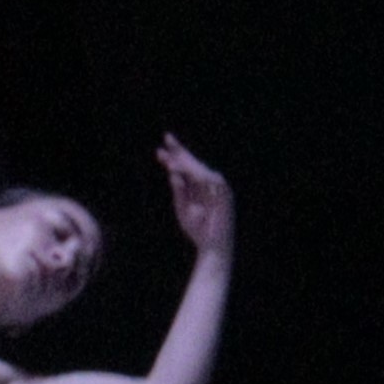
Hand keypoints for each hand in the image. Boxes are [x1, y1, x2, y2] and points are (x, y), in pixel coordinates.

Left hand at [157, 135, 233, 258]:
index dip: (174, 157)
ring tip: (169, 160)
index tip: (159, 150)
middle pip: (193, 164)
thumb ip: (178, 191)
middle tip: (166, 137)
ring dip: (185, 164)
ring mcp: (217, 189)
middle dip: (180, 151)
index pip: (185, 168)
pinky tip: (182, 172)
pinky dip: (196, 175)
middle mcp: (208, 185)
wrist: (212, 246)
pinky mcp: (224, 194)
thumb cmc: (197, 228)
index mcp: (197, 187)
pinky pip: (209, 181)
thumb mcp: (182, 207)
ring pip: (199, 170)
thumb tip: (172, 173)